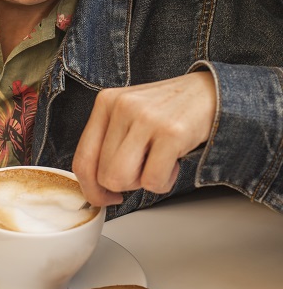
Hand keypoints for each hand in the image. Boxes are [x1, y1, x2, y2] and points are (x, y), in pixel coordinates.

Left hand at [73, 72, 216, 206]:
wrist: (207, 92)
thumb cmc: (166, 110)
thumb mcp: (128, 114)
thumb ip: (108, 142)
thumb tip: (94, 187)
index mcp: (106, 102)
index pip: (82, 158)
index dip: (91, 188)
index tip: (104, 196)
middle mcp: (122, 107)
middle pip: (103, 175)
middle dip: (123, 184)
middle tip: (142, 170)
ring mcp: (146, 119)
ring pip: (122, 179)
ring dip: (141, 183)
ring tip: (156, 163)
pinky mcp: (171, 133)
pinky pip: (153, 181)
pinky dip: (164, 181)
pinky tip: (172, 161)